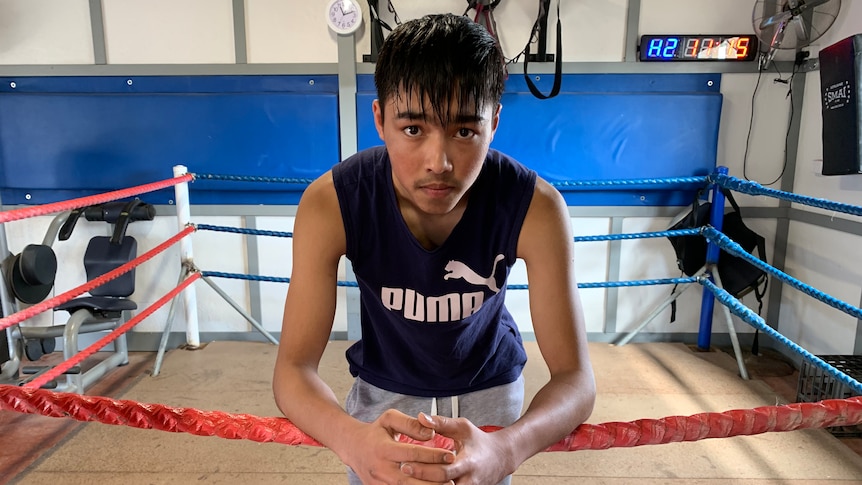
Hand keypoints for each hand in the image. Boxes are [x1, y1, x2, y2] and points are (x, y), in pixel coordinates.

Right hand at [340, 409, 456, 483]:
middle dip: (432, 480)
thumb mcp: (389, 419)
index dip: (433, 455)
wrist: (352, 447)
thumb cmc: (374, 432)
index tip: (451, 455)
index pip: (412, 453)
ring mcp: (378, 482)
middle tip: (452, 479)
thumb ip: (410, 423)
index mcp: (383, 448)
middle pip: (409, 479)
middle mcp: (380, 468)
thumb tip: (431, 433)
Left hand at [399, 413, 514, 484]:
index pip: (444, 471)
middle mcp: (468, 481)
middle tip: (402, 472)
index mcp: (467, 463)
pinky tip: (418, 482)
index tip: (406, 464)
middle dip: (420, 481)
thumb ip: (441, 423)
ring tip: (407, 480)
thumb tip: (420, 417)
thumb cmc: (479, 441)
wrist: (500, 458)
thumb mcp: (462, 427)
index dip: (424, 469)